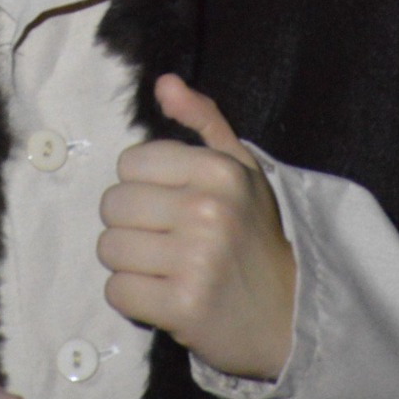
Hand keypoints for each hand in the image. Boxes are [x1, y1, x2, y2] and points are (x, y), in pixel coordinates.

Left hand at [97, 74, 296, 380]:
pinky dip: (132, 297)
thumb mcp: (240, 167)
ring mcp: (196, 261)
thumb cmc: (254, 235)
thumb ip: (202, 119)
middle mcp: (207, 210)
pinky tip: (161, 294)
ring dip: (128, 262)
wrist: (289, 315)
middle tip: (163, 239)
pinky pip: (117, 291)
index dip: (142, 185)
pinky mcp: (183, 307)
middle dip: (130, 224)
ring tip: (162, 267)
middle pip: (113, 205)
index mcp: (219, 170)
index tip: (169, 203)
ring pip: (109, 248)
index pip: (130, 163)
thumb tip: (164, 83)